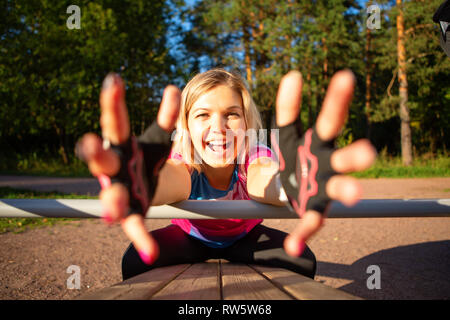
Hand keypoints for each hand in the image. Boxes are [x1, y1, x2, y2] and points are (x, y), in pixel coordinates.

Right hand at [76, 74, 180, 264]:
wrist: (142, 186)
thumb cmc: (145, 158)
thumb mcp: (158, 140)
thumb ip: (166, 119)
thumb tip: (174, 88)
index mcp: (121, 145)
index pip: (116, 123)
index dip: (114, 104)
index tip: (114, 80)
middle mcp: (114, 168)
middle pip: (102, 159)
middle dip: (95, 153)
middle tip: (90, 144)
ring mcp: (119, 191)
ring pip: (113, 196)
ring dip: (113, 201)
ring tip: (115, 206)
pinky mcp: (130, 213)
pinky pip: (134, 226)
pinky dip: (141, 238)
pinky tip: (150, 253)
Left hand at [274, 70, 375, 256]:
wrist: (290, 184)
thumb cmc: (295, 154)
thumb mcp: (287, 133)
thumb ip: (290, 108)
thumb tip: (293, 76)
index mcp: (321, 143)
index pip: (330, 120)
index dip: (338, 100)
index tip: (345, 76)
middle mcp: (329, 165)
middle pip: (346, 158)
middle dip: (356, 156)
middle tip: (368, 152)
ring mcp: (323, 188)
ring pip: (338, 190)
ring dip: (347, 192)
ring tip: (355, 195)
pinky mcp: (313, 208)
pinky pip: (310, 222)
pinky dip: (303, 234)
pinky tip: (293, 248)